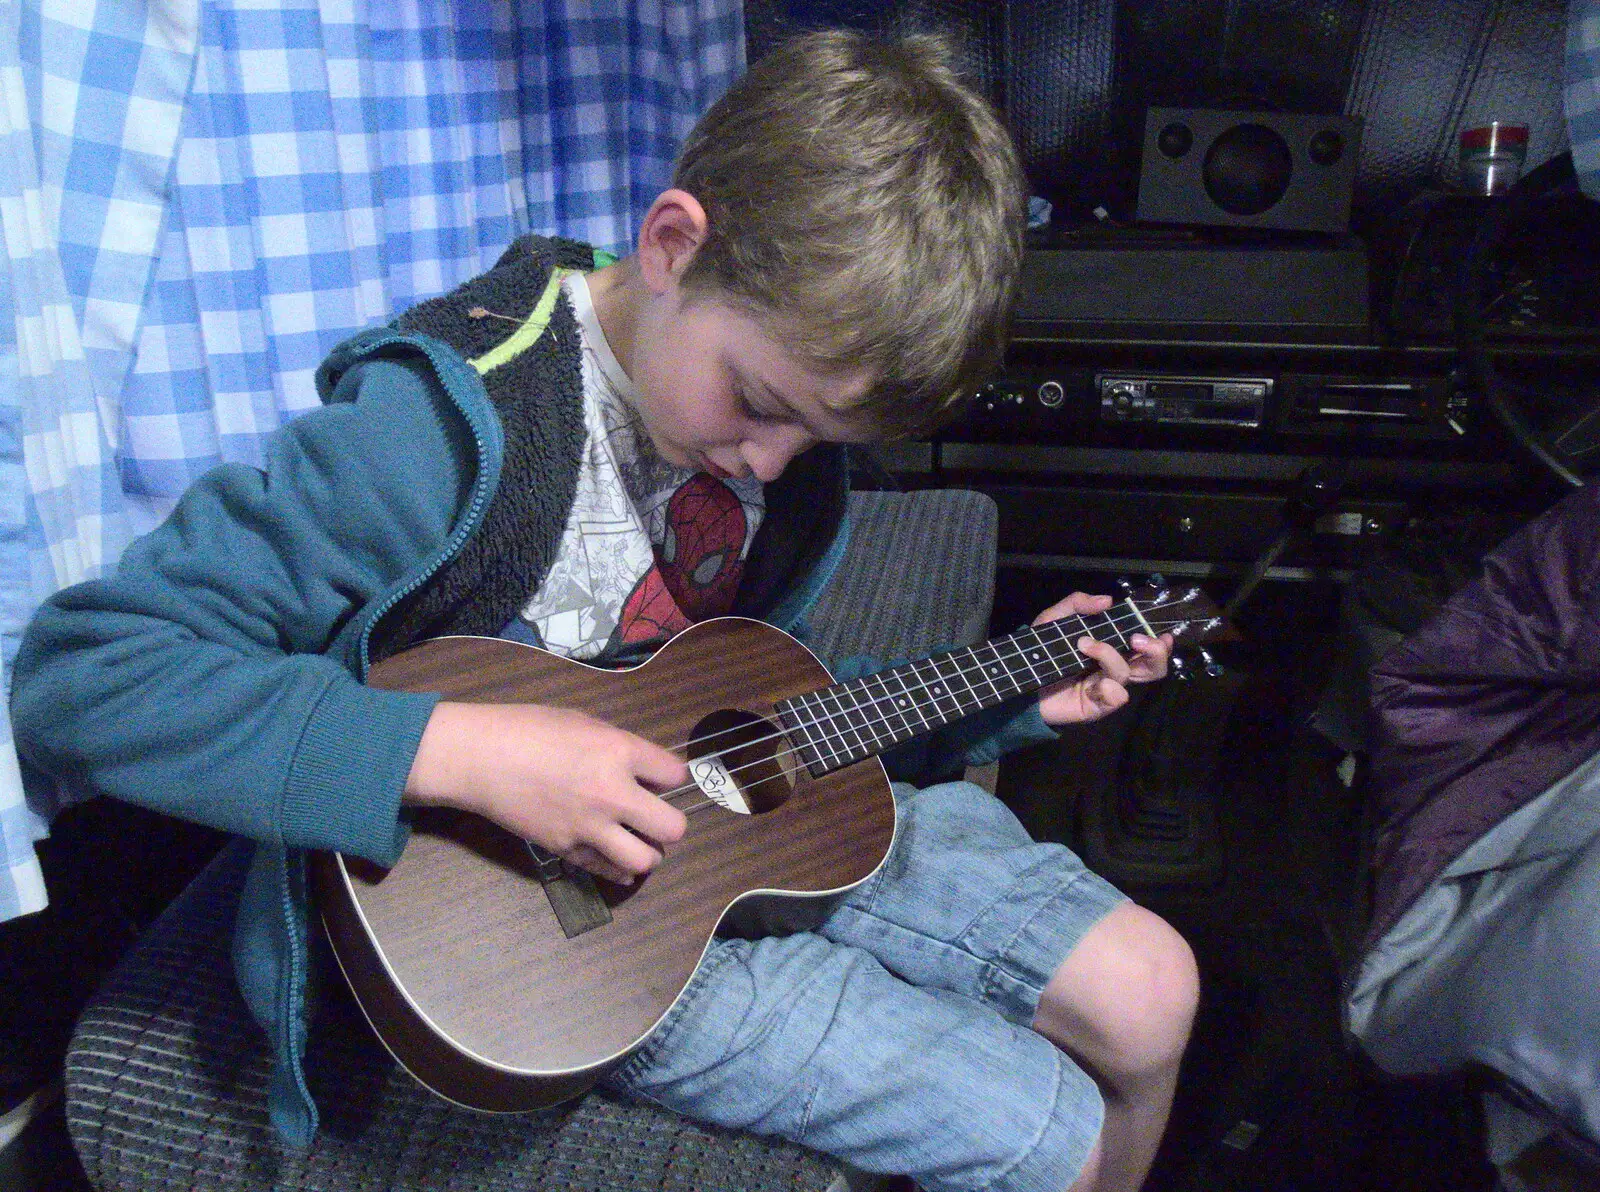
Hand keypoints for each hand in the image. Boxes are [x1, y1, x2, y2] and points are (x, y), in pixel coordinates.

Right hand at [404, 702, 689, 883]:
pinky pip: (609, 871)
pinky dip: (619, 868)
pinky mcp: (567, 849)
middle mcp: (612, 793)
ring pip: (646, 860)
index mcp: (618, 751)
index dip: (670, 777)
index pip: (675, 775)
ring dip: (648, 852)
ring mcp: (589, 826)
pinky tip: (616, 858)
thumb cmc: (529, 729)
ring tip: (636, 840)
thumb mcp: (584, 723)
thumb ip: (620, 747)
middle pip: (674, 827)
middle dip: (670, 823)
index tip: (658, 778)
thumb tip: (644, 770)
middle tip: (654, 816)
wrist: (480, 758)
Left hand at [1031, 592, 1172, 725]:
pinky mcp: (1096, 706)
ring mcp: (1105, 689)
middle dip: (1155, 652)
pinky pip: (1116, 698)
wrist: (1018, 678)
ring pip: (1129, 676)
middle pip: (1153, 667)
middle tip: (1138, 639)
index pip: (1145, 649)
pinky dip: (1109, 688)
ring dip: (1112, 657)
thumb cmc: (1040, 650)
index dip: (1160, 643)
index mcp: (1111, 650)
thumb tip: (1107, 600)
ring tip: (1087, 646)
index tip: (1163, 634)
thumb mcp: (1054, 619)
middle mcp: (1113, 669)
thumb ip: (1077, 604)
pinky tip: (1094, 682)